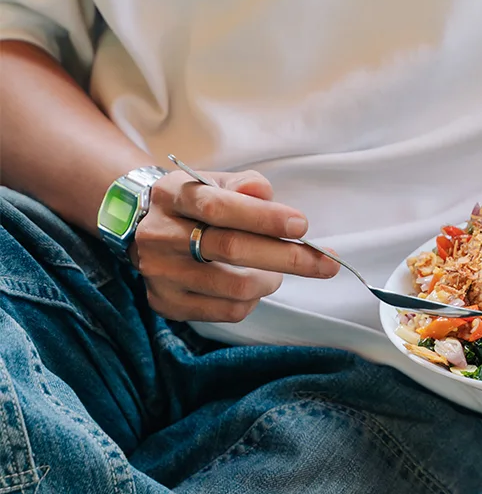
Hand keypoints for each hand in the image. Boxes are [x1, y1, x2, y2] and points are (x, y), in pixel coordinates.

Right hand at [129, 169, 339, 322]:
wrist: (145, 229)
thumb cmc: (196, 204)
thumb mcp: (215, 182)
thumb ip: (245, 185)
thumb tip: (264, 193)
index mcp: (172, 195)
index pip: (219, 207)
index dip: (264, 218)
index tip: (302, 226)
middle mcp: (159, 235)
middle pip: (231, 249)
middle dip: (286, 256)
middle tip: (324, 263)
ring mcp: (160, 273)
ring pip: (234, 286)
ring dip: (271, 280)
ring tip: (276, 270)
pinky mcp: (166, 304)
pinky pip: (226, 311)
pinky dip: (252, 300)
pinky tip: (253, 285)